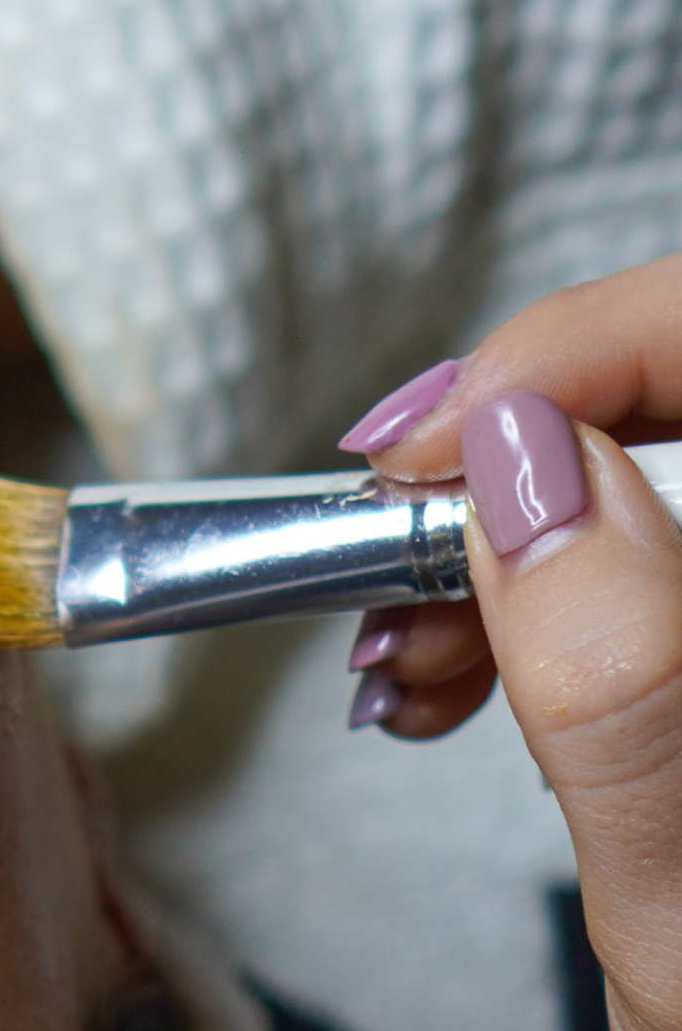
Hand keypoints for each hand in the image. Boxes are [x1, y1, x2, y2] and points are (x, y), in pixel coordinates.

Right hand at [335, 259, 681, 1030]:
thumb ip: (633, 681)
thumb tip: (524, 452)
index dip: (584, 350)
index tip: (422, 460)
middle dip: (523, 448)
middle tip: (377, 574)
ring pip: (671, 470)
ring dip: (510, 532)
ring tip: (400, 662)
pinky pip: (650, 561)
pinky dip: (539, 594)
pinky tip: (459, 675)